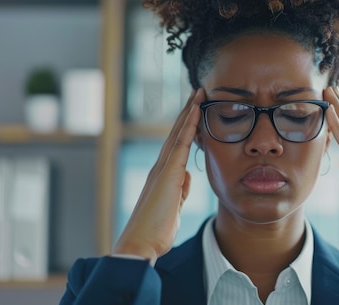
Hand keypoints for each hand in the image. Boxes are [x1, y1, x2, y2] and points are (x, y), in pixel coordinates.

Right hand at [113, 88, 204, 261]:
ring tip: (198, 93)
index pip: (178, 144)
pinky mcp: (167, 173)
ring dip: (189, 111)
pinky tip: (196, 111)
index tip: (197, 109)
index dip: (188, 125)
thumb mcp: (174, 206)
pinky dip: (189, 125)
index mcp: (163, 175)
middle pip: (177, 132)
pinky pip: (180, 143)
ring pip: (178, 132)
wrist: (139, 245)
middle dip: (188, 111)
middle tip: (198, 92)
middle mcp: (160, 167)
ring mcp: (162, 168)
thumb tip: (185, 177)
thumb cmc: (155, 231)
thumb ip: (179, 190)